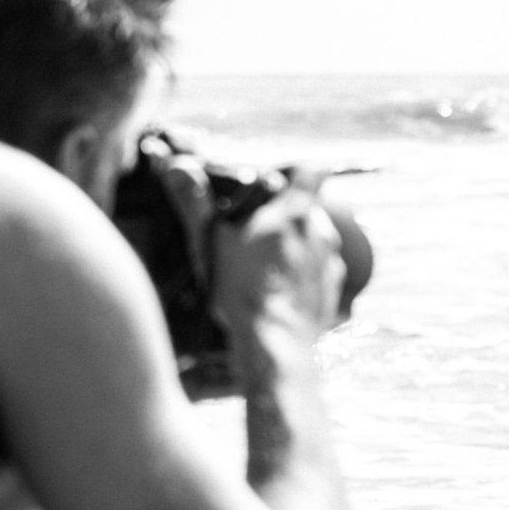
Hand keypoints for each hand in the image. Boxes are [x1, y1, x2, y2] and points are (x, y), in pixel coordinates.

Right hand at [210, 185, 345, 343]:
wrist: (276, 343)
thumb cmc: (244, 289)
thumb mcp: (211, 241)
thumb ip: (196, 202)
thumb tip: (176, 167)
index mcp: (294, 212)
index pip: (310, 173)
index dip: (297, 175)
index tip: (282, 183)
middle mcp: (321, 233)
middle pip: (308, 211)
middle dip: (287, 219)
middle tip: (257, 235)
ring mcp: (330, 263)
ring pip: (315, 243)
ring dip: (296, 249)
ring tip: (265, 269)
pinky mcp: (331, 291)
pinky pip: (318, 273)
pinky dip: (302, 277)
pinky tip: (278, 291)